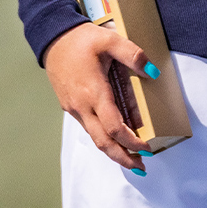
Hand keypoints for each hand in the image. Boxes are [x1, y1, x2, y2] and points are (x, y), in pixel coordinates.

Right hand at [44, 22, 154, 170]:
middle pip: (102, 142)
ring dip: (113, 150)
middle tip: (141, 167)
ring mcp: (73, 108)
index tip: (147, 148)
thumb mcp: (110, 40)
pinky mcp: (70, 106)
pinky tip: (115, 138)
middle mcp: (81, 106)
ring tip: (131, 157)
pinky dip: (103, 137)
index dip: (131, 141)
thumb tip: (153, 72)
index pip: (114, 127)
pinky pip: (89, 127)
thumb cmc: (82, 40)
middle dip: (122, 157)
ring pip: (94, 137)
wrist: (53, 39)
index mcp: (93, 92)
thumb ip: (134, 55)